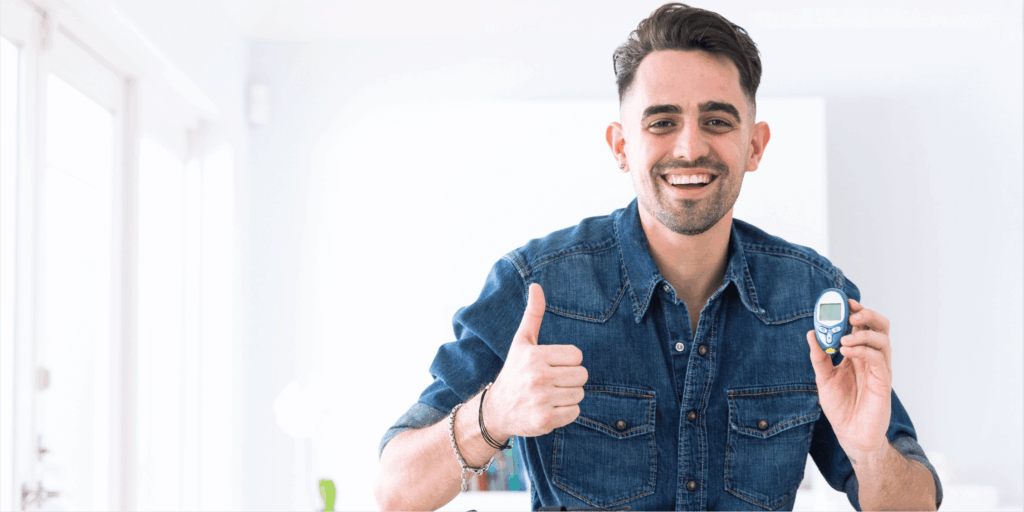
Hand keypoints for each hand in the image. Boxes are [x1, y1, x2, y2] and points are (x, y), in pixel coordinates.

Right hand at [485, 283, 588, 438]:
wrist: (497, 410)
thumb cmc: (515, 371)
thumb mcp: (522, 342)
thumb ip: (532, 314)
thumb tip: (536, 285)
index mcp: (535, 356)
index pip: (577, 355)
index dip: (568, 361)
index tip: (552, 365)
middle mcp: (538, 377)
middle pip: (582, 375)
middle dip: (571, 379)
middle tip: (552, 382)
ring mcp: (541, 400)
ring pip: (580, 394)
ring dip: (569, 396)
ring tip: (549, 395)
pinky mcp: (545, 420)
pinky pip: (575, 412)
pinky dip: (566, 413)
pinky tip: (549, 408)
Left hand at [806, 298, 891, 458]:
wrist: (850, 434)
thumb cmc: (841, 407)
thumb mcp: (823, 378)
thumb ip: (819, 357)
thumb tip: (811, 333)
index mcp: (858, 354)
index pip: (863, 325)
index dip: (856, 311)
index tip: (843, 301)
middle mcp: (871, 358)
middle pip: (880, 327)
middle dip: (867, 315)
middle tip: (850, 313)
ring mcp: (880, 369)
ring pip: (883, 340)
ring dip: (863, 333)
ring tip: (843, 338)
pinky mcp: (883, 382)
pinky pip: (879, 359)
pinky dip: (863, 350)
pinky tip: (846, 350)